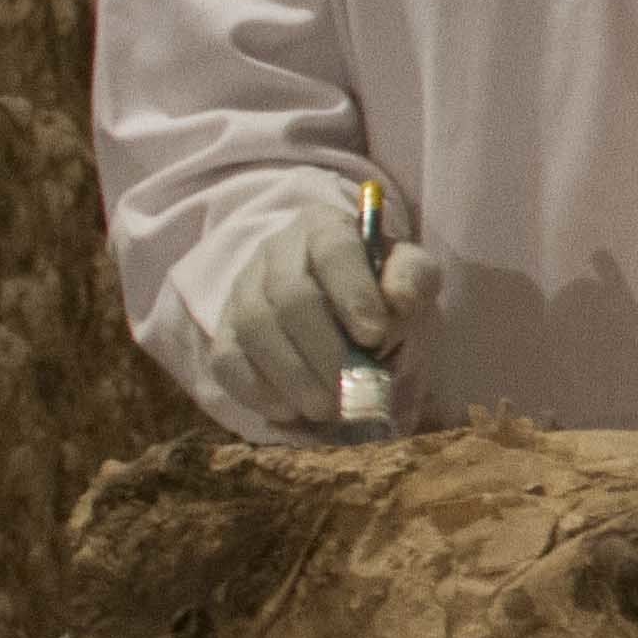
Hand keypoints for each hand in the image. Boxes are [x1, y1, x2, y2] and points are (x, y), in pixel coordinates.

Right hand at [218, 204, 440, 430]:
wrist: (340, 304)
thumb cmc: (380, 288)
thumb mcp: (410, 275)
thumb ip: (413, 280)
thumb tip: (399, 299)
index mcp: (324, 227)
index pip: (334, 250)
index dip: (353, 294)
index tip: (375, 336)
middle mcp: (275, 251)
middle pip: (290, 297)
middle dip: (324, 349)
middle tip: (352, 389)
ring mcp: (243, 290)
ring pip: (254, 329)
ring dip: (293, 377)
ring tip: (328, 408)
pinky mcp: (224, 330)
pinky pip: (226, 360)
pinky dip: (257, 390)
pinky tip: (290, 410)